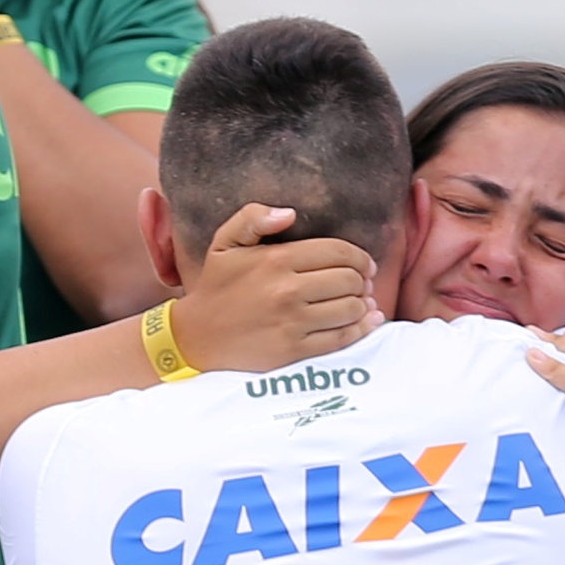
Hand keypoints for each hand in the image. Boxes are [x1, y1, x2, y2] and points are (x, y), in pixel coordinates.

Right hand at [174, 201, 377, 368]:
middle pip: (349, 280)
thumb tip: (289, 213)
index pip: (338, 252)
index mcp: (276, 260)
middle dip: (362, 279)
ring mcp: (292, 323)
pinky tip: (366, 321)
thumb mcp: (225, 242)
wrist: (197, 337)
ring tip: (362, 301)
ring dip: (363, 304)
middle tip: (362, 282)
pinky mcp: (294, 351)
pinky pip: (341, 338)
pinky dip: (360, 329)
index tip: (364, 263)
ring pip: (350, 308)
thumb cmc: (216, 287)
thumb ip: (253, 217)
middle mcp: (287, 290)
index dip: (359, 256)